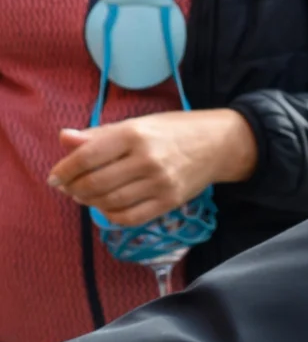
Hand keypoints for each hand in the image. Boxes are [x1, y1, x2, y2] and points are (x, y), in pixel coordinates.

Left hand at [49, 109, 257, 223]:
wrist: (219, 144)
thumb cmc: (173, 130)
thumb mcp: (136, 124)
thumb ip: (98, 134)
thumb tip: (64, 139)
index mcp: (134, 134)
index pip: (87, 157)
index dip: (65, 170)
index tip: (55, 176)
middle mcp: (147, 159)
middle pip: (96, 183)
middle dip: (74, 189)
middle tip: (68, 188)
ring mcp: (160, 183)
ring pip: (111, 202)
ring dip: (90, 202)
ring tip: (85, 196)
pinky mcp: (170, 201)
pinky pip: (131, 217)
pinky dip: (112, 216)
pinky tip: (106, 207)